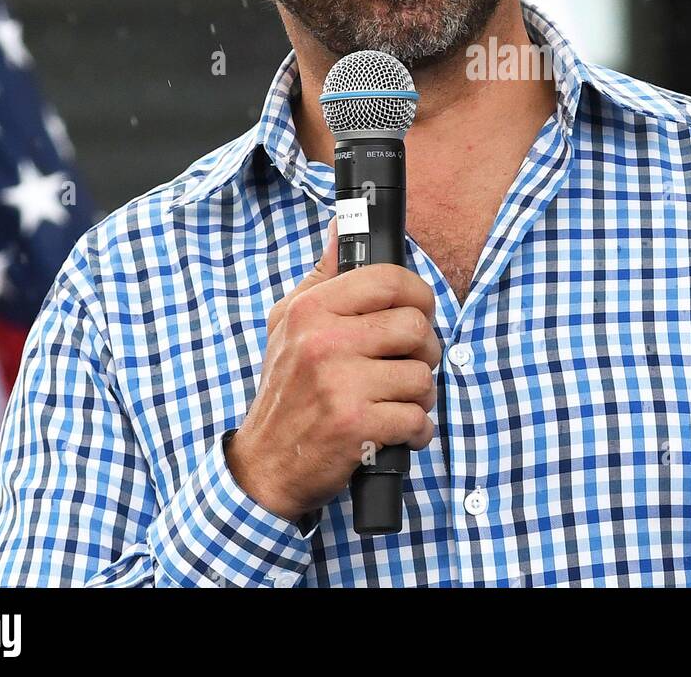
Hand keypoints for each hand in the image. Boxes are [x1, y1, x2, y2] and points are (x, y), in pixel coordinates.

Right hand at [226, 217, 441, 521]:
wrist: (265, 464)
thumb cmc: (285, 390)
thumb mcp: (289, 324)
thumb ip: (322, 276)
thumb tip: (342, 224)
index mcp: (311, 310)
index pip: (388, 279)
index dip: (418, 292)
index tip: (419, 310)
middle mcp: (324, 341)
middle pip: (415, 326)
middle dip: (425, 349)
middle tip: (410, 362)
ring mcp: (341, 384)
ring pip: (422, 375)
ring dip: (421, 394)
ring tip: (398, 400)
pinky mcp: (357, 425)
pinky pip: (417, 417)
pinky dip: (417, 430)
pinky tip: (398, 431)